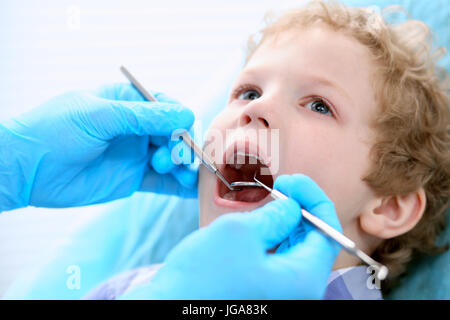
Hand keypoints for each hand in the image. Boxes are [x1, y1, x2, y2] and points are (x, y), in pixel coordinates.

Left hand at [0, 83, 197, 210]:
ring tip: (183, 177)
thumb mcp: (99, 115)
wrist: (26, 169)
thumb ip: (142, 116)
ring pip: (172, 158)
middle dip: (181, 145)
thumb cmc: (54, 131)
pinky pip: (162, 182)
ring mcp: (135, 154)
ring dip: (184, 167)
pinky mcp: (133, 179)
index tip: (182, 133)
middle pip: (174, 133)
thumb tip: (184, 114)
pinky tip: (193, 191)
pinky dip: (179, 186)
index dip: (179, 119)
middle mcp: (135, 128)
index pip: (166, 106)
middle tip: (173, 159)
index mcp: (127, 103)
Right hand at [118, 174, 341, 299]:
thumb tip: (292, 208)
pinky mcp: (261, 292)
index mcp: (302, 280)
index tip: (291, 182)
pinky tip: (255, 225)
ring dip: (283, 222)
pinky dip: (270, 238)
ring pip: (293, 249)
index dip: (313, 200)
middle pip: (312, 241)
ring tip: (264, 204)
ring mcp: (279, 294)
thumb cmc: (200, 279)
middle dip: (298, 210)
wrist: (165, 309)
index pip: (327, 233)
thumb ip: (275, 216)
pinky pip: (277, 261)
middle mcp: (297, 291)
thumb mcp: (240, 233)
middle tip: (278, 188)